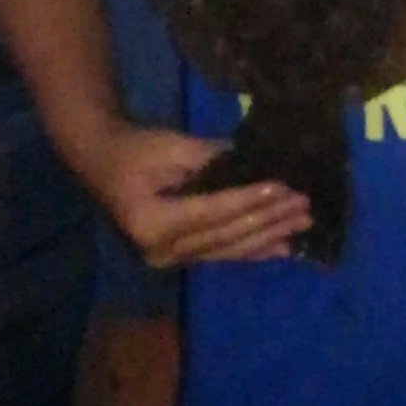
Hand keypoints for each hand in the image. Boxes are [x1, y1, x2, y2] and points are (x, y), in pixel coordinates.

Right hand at [82, 122, 309, 267]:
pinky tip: (281, 248)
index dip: (250, 199)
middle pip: (225, 235)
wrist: (100, 163)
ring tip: (302, 226)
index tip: (284, 188)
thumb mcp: (170, 147)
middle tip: (305, 206)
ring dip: (269, 236)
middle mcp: (162, 250)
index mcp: (153, 223)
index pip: (213, 211)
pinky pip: (221, 253)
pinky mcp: (179, 256)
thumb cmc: (133, 150)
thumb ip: (211, 158)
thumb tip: (255, 162)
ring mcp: (170, 258)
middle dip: (268, 220)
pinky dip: (253, 249)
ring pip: (228, 249)